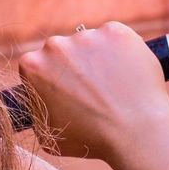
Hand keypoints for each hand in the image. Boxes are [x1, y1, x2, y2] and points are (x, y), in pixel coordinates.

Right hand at [18, 21, 168, 160]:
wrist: (135, 131)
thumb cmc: (91, 139)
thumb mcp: (47, 131)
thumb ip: (37, 107)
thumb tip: (40, 98)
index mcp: (33, 65)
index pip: (39, 64)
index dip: (53, 78)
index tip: (68, 90)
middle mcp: (56, 45)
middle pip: (64, 50)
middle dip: (75, 65)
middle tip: (94, 88)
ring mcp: (87, 35)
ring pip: (90, 42)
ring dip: (98, 56)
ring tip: (115, 83)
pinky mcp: (115, 31)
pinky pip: (115, 37)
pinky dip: (121, 50)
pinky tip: (128, 72)